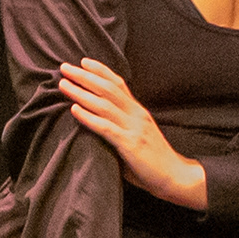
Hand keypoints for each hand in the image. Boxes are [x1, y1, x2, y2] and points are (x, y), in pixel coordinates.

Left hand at [56, 58, 208, 208]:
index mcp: (138, 111)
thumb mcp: (136, 136)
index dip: (101, 70)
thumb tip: (96, 123)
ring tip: (64, 84)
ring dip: (81, 93)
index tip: (83, 61)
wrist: (174, 176)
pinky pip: (106, 127)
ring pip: (104, 104)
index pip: (119, 83)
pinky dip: (89, 117)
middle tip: (64, 67)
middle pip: (108, 88)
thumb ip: (120, 127)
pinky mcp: (130, 144)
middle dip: (84, 76)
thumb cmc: (151, 160)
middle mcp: (136, 114)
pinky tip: (74, 109)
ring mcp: (134, 128)